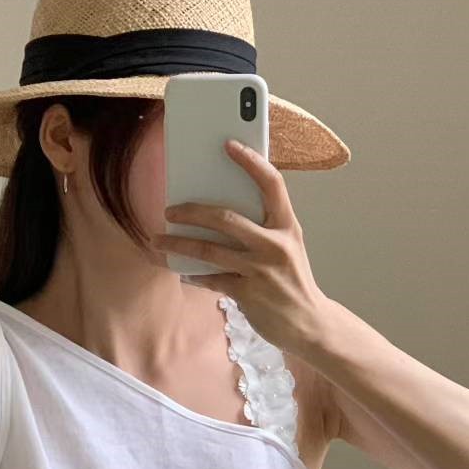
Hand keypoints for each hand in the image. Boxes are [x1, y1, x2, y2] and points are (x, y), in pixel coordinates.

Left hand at [150, 138, 334, 360]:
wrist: (309, 323)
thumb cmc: (292, 280)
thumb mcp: (287, 247)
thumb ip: (263, 228)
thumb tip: (219, 212)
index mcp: (287, 225)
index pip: (271, 183)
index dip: (251, 161)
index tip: (229, 144)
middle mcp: (275, 244)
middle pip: (227, 218)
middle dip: (193, 211)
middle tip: (170, 209)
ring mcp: (261, 270)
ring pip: (210, 250)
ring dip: (179, 244)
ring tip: (158, 240)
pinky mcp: (248, 294)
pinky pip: (212, 279)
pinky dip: (195, 275)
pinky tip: (183, 272)